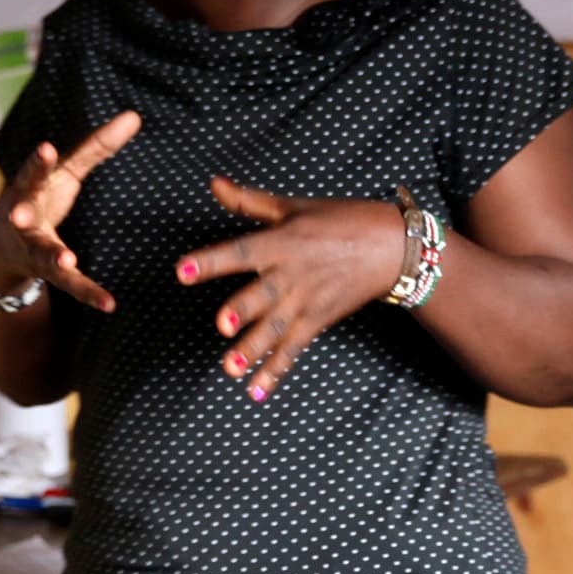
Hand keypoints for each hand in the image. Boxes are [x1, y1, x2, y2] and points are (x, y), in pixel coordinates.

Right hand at [0, 112, 140, 312]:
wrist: (0, 248)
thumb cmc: (40, 198)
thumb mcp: (66, 172)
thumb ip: (97, 146)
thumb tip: (135, 116)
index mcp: (30, 189)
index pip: (32, 172)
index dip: (37, 162)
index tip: (44, 149)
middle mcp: (25, 219)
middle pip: (23, 214)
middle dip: (21, 213)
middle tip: (18, 215)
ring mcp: (33, 248)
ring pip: (43, 255)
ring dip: (54, 258)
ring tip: (67, 260)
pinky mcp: (48, 273)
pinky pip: (70, 284)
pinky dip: (89, 293)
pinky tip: (109, 303)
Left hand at [178, 178, 409, 400]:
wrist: (389, 247)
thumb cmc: (338, 220)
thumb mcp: (292, 206)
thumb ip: (247, 202)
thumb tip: (213, 183)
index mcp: (280, 242)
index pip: (240, 252)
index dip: (211, 262)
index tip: (183, 273)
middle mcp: (290, 274)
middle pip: (262, 295)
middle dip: (243, 311)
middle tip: (223, 326)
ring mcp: (305, 301)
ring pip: (275, 329)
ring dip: (253, 350)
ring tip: (230, 369)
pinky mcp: (317, 321)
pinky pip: (293, 349)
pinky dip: (276, 370)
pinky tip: (255, 390)